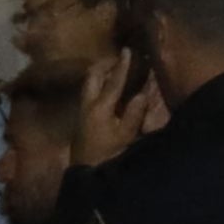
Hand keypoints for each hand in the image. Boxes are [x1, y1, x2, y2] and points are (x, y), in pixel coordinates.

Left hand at [72, 47, 161, 168]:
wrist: (85, 172)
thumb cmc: (107, 155)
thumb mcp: (125, 136)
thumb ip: (133, 114)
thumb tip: (142, 94)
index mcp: (100, 106)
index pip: (113, 81)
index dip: (122, 65)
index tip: (127, 50)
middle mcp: (88, 104)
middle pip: (92, 76)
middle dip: (104, 65)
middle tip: (117, 60)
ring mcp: (82, 110)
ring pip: (89, 84)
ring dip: (100, 74)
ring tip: (113, 71)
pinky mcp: (81, 118)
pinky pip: (89, 93)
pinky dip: (98, 85)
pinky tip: (107, 91)